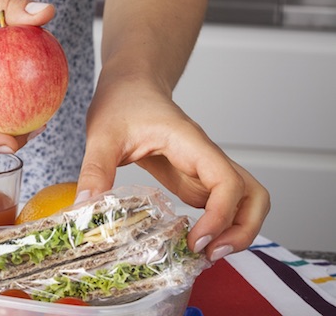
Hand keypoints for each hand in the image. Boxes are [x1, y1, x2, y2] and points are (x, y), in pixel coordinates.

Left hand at [76, 75, 269, 261]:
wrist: (131, 83)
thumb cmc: (122, 100)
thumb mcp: (102, 134)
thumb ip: (95, 169)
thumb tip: (85, 207)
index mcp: (190, 143)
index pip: (227, 182)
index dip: (221, 216)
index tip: (197, 240)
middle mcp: (205, 158)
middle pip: (254, 196)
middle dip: (242, 230)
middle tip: (210, 255)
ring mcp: (202, 170)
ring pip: (243, 202)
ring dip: (234, 231)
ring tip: (203, 254)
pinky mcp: (192, 178)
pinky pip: (217, 205)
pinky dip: (214, 227)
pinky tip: (188, 242)